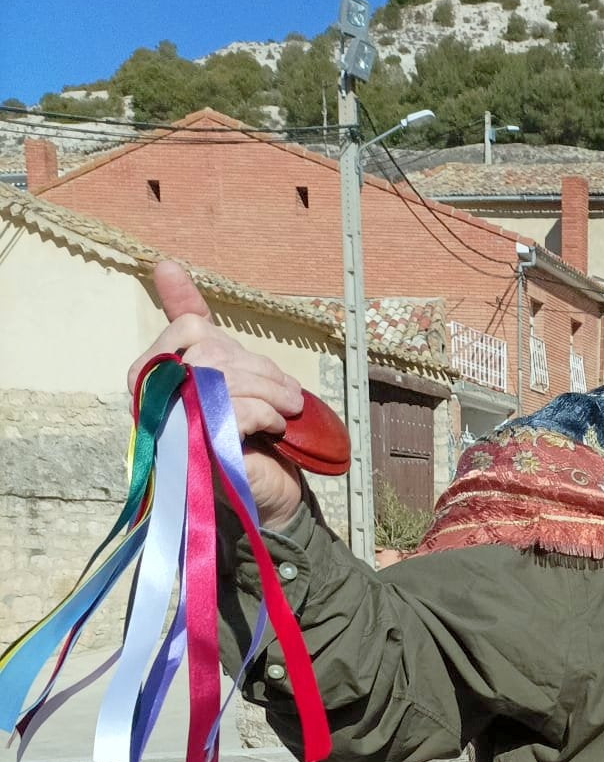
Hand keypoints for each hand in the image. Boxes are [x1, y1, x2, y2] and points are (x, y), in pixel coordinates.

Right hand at [128, 260, 305, 528]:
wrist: (274, 496)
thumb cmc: (248, 434)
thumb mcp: (228, 374)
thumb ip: (196, 327)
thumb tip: (165, 265)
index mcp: (156, 379)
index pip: (188, 329)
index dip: (228, 342)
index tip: (255, 365)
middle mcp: (156, 403)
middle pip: (209, 353)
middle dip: (259, 369)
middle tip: (290, 393)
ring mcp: (175, 429)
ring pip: (222, 378)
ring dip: (269, 390)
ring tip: (290, 407)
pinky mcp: (200, 454)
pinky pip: (232, 410)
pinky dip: (264, 413)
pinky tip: (275, 427)